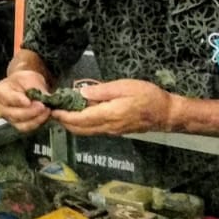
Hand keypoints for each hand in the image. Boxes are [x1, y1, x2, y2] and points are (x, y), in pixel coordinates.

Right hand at [0, 70, 50, 132]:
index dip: (19, 101)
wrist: (25, 86)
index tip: (28, 102)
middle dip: (31, 111)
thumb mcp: (28, 78)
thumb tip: (46, 98)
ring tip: (46, 110)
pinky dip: (37, 122)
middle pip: (14, 114)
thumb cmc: (23, 81)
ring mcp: (8, 117)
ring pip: (21, 124)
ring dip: (36, 118)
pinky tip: (44, 115)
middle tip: (43, 106)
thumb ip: (35, 88)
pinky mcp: (16, 124)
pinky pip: (26, 127)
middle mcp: (0, 107)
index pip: (8, 98)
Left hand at [54, 79, 177, 135]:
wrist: (165, 113)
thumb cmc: (148, 96)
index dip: (64, 116)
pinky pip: (93, 130)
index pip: (79, 119)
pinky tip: (80, 114)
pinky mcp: (115, 131)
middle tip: (53, 111)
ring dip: (72, 124)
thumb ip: (102, 91)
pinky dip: (82, 124)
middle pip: (79, 129)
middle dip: (64, 121)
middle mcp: (107, 127)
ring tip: (63, 112)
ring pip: (85, 132)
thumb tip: (81, 93)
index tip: (52, 109)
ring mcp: (111, 131)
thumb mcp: (124, 87)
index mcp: (108, 115)